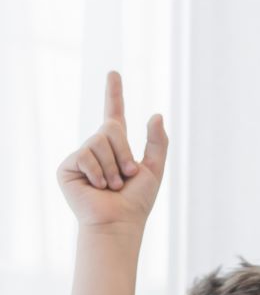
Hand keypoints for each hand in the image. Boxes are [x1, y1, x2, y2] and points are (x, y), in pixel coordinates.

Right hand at [57, 72, 168, 229]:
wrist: (118, 220)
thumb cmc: (137, 200)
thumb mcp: (154, 168)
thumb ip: (157, 142)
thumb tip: (156, 114)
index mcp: (117, 147)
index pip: (115, 114)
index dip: (114, 94)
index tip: (114, 73)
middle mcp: (97, 148)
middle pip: (111, 129)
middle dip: (124, 153)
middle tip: (128, 176)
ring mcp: (81, 156)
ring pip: (99, 142)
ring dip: (113, 167)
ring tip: (113, 185)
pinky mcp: (68, 166)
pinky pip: (86, 156)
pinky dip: (98, 172)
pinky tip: (98, 187)